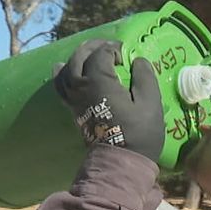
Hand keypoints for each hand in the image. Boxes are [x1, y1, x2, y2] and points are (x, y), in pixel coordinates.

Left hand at [54, 39, 163, 160]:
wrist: (119, 163)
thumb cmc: (139, 133)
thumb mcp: (150, 103)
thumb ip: (145, 77)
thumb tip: (138, 60)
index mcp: (99, 81)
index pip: (102, 53)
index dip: (114, 48)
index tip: (126, 54)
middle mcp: (81, 86)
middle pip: (80, 56)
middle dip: (95, 47)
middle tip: (110, 48)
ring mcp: (73, 98)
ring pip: (67, 68)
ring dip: (78, 57)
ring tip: (91, 54)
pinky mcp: (72, 108)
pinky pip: (60, 86)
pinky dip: (61, 74)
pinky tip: (63, 68)